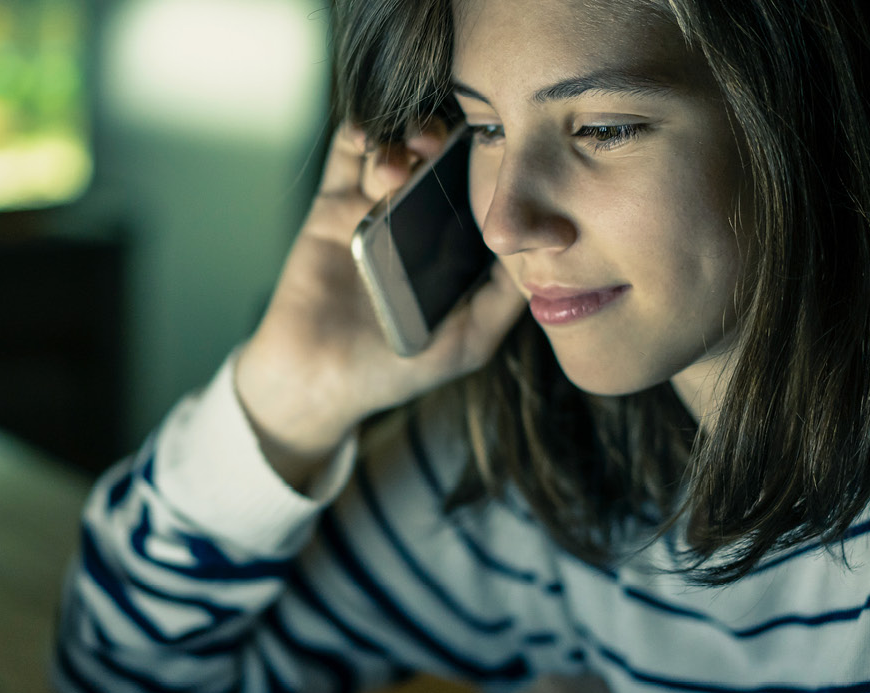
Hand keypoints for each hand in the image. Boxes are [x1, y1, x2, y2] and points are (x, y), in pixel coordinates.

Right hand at [235, 123, 525, 487]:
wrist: (316, 381)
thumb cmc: (393, 369)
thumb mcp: (468, 341)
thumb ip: (505, 299)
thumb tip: (552, 252)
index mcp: (451, 244)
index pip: (476, 186)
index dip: (488, 161)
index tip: (498, 151)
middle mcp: (417, 219)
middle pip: (439, 156)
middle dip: (445, 139)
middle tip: (442, 147)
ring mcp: (375, 207)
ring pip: (399, 146)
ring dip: (406, 139)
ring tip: (408, 161)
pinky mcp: (333, 205)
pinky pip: (346, 156)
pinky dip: (360, 134)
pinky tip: (368, 138)